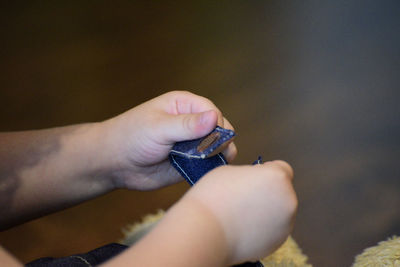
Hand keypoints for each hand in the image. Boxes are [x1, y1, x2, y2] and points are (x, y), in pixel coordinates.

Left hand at [99, 91, 236, 189]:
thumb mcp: (159, 128)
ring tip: (211, 163)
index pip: (213, 112)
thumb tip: (214, 117)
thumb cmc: (131, 136)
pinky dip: (210, 168)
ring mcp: (191, 143)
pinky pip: (207, 164)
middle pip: (219, 130)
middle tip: (214, 154)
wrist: (114, 163)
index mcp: (184, 105)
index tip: (212, 139)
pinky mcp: (189, 162)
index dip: (217, 125)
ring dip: (218, 156)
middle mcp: (191, 123)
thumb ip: (187, 125)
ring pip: (216, 148)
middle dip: (220, 142)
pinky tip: (207, 171)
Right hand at [181, 160, 296, 263]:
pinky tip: (242, 226)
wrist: (204, 231)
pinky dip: (261, 227)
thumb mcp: (230, 170)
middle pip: (282, 191)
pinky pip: (272, 229)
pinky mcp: (277, 242)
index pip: (282, 169)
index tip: (255, 176)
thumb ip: (250, 173)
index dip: (267, 171)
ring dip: (266, 210)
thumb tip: (254, 181)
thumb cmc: (213, 197)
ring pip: (279, 211)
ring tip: (240, 213)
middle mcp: (287, 200)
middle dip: (267, 192)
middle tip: (244, 196)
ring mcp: (285, 224)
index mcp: (277, 177)